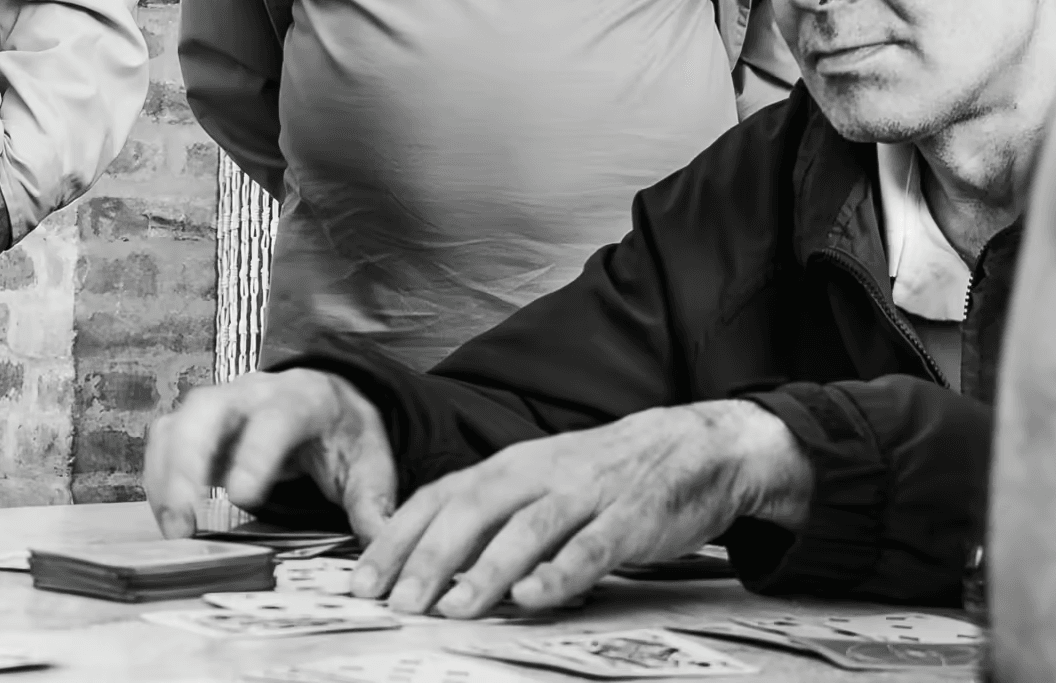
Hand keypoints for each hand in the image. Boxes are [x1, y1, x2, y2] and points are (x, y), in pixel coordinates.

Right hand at [143, 369, 398, 543]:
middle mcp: (252, 393)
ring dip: (166, 476)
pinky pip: (164, 441)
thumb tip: (381, 538)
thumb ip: (373, 500)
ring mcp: (219, 406)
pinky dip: (158, 479)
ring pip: (177, 423)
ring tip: (174, 529)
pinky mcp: (196, 426)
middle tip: (186, 518)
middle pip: (208, 409)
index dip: (256, 454)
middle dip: (189, 461)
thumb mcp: (370, 463)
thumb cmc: (345, 437)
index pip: (276, 417)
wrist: (327, 405)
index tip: (242, 498)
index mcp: (304, 398)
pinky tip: (169, 519)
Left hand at [354, 401, 811, 618]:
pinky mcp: (629, 519)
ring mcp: (586, 495)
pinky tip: (533, 598)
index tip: (362, 580)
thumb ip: (488, 514)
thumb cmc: (603, 474)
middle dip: (428, 557)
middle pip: (472, 510)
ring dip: (485, 570)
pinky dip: (559, 572)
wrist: (693, 447)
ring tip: (452, 607)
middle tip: (396, 602)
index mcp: (510, 465)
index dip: (397, 537)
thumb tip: (422, 558)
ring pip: (526, 529)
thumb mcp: (537, 481)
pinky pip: (591, 547)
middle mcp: (540, 473)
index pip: (439, 497)